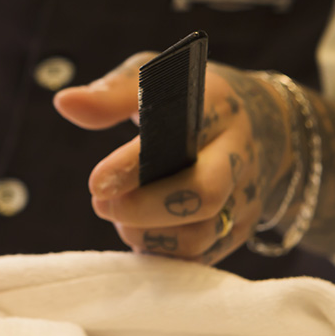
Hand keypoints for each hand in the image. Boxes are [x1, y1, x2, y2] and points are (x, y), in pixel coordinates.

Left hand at [55, 56, 288, 264]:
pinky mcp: (241, 228)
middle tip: (101, 203)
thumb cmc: (193, 102)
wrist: (270, 128)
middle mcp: (239, 154)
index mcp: (217, 109)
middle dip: (143, 208)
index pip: (181, 135)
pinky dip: (163, 253)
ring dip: (148, 235)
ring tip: (121, 217)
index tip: (95, 182)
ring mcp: (245, 196)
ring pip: (201, 234)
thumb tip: (64, 102)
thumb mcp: (158, 79)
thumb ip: (112, 93)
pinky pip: (202, 256)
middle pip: (204, 194)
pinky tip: (141, 233)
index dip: (135, 163)